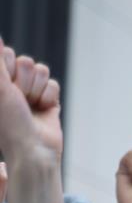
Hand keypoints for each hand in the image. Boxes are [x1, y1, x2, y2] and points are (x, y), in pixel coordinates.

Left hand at [0, 40, 63, 202]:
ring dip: (37, 90)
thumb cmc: (9, 122)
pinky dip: (49, 98)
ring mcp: (31, 91)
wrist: (33, 149)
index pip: (7, 53)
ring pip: (41, 71)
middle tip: (19, 100)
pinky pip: (53, 84)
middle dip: (24, 81)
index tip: (6, 89)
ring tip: (31, 106)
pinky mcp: (48, 99)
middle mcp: (12, 84)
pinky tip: (43, 110)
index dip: (9, 69)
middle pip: (26, 61)